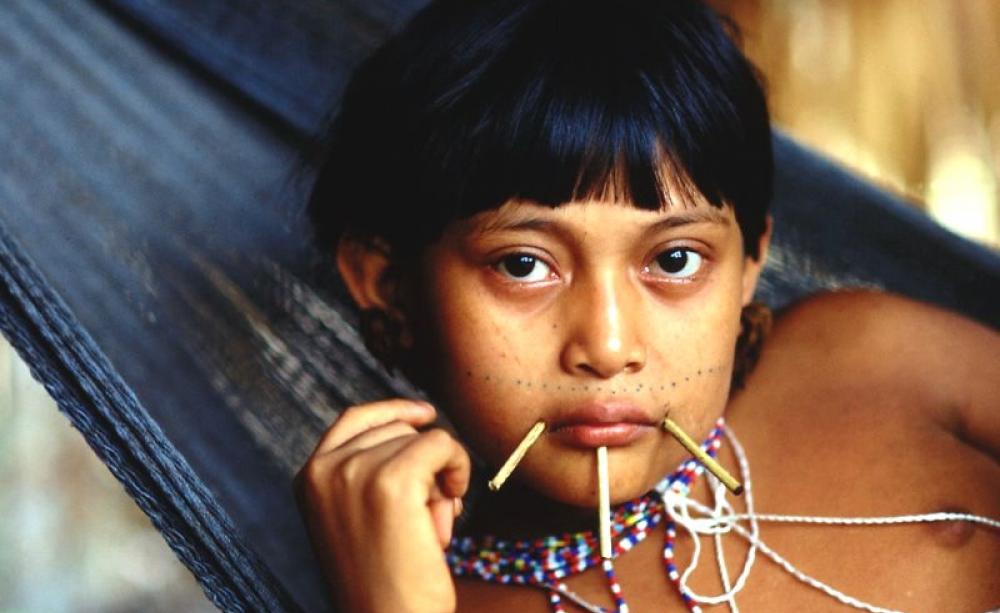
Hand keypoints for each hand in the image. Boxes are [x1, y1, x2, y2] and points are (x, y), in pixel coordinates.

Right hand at [293, 399, 469, 612]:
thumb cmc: (385, 583)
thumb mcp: (361, 519)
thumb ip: (372, 473)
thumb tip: (424, 423)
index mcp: (309, 478)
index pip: (354, 419)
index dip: (395, 411)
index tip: (427, 415)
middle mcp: (324, 470)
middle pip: (396, 428)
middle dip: (424, 463)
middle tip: (432, 514)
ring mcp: (355, 472)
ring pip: (422, 438)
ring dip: (442, 475)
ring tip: (433, 525)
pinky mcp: (393, 480)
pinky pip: (442, 444)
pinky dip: (459, 468)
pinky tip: (454, 505)